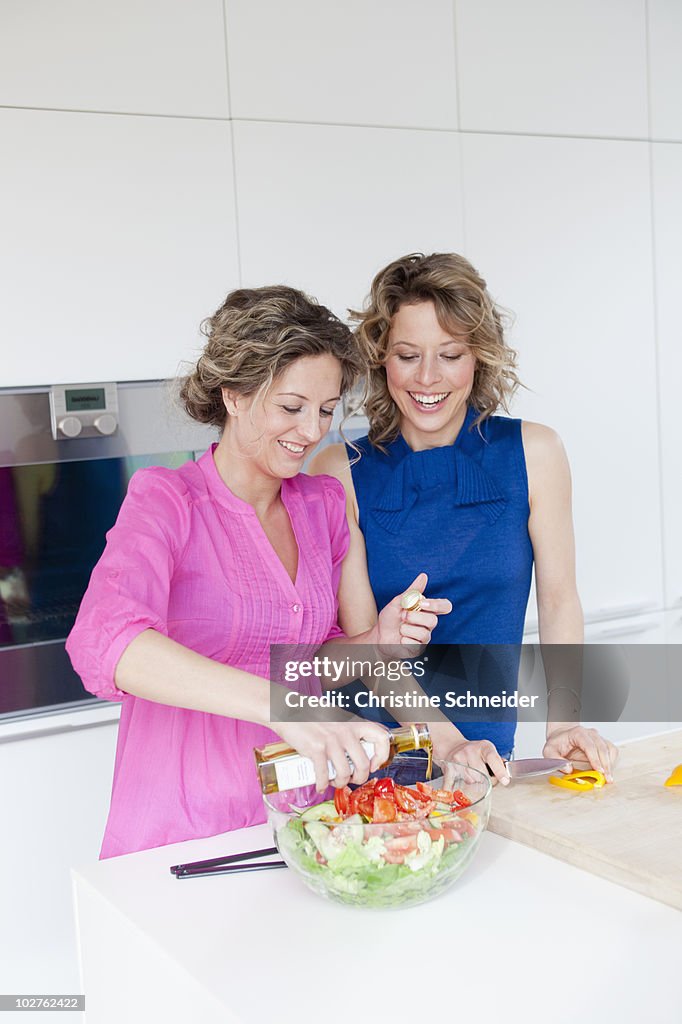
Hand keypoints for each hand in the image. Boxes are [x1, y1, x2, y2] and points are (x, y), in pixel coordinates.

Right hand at [272, 719, 390, 791]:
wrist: (288, 712)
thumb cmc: (312, 717)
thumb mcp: (338, 719)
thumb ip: (349, 732)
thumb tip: (358, 752)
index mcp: (354, 724)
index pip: (382, 737)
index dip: (382, 755)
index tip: (374, 764)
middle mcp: (346, 732)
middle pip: (364, 764)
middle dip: (359, 778)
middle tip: (351, 779)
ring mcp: (331, 741)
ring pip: (345, 773)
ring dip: (340, 783)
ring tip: (334, 781)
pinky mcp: (316, 749)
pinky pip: (323, 774)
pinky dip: (322, 784)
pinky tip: (320, 785)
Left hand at [375, 573, 451, 655]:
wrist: (379, 635)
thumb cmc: (390, 618)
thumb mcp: (398, 602)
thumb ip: (412, 591)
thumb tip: (423, 576)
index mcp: (427, 610)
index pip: (445, 606)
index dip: (437, 605)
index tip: (422, 603)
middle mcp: (429, 623)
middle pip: (433, 621)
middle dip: (413, 617)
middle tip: (402, 616)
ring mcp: (425, 637)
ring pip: (424, 634)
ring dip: (406, 629)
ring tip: (400, 628)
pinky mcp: (418, 648)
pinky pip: (415, 644)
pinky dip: (404, 640)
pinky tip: (401, 639)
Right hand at [437, 736, 509, 786]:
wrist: (453, 746)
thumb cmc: (475, 752)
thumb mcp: (488, 751)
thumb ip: (498, 762)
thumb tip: (507, 773)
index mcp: (484, 746)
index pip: (492, 758)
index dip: (499, 770)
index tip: (505, 781)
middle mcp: (470, 750)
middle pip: (482, 774)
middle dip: (486, 781)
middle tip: (485, 778)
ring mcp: (458, 758)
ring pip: (471, 780)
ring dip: (473, 782)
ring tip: (471, 774)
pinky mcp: (449, 767)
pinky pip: (455, 783)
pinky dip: (457, 789)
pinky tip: (456, 789)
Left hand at [543, 725, 617, 782]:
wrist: (562, 735)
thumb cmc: (557, 743)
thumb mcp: (549, 751)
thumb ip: (556, 760)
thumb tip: (568, 769)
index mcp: (578, 734)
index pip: (589, 745)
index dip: (595, 759)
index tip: (599, 771)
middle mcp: (590, 734)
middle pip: (602, 748)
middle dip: (606, 765)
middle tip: (607, 779)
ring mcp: (598, 738)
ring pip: (610, 749)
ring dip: (610, 764)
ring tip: (608, 778)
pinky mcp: (602, 743)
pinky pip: (612, 752)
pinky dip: (612, 762)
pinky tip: (607, 771)